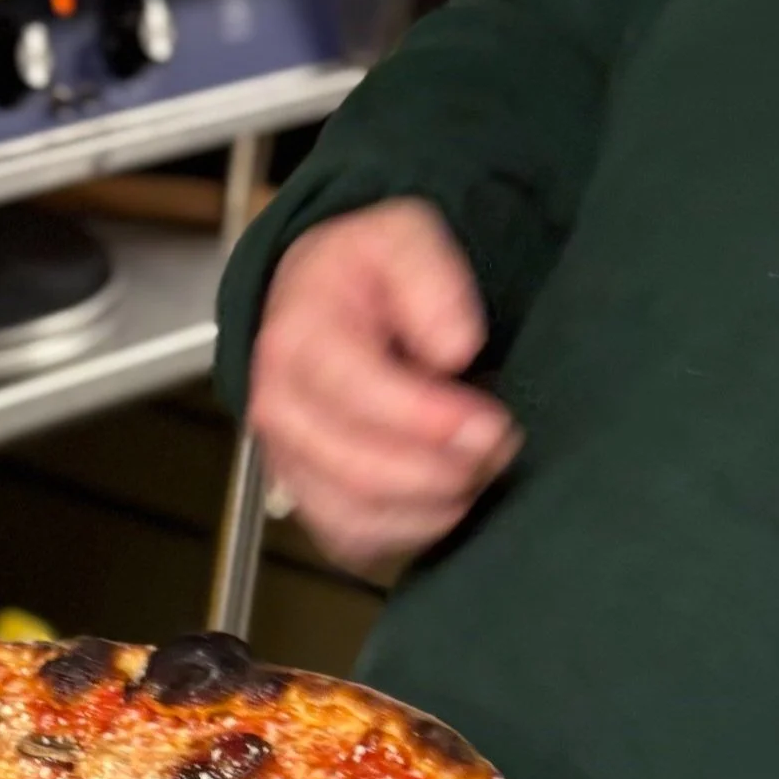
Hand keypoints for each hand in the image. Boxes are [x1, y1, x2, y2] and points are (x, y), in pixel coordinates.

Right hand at [248, 200, 521, 572]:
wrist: (316, 300)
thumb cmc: (361, 274)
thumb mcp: (401, 236)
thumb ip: (431, 278)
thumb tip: (455, 348)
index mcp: (297, 342)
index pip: (362, 398)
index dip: (433, 422)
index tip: (494, 424)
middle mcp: (280, 410)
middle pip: (360, 472)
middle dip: (443, 472)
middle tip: (499, 449)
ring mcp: (287, 461)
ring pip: (358, 517)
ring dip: (432, 506)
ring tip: (478, 471)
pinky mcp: (306, 498)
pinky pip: (355, 542)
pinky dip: (410, 532)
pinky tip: (447, 497)